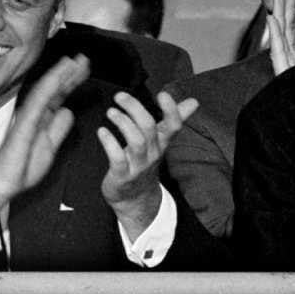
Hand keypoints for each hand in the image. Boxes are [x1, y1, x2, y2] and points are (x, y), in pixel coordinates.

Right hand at [0, 55, 89, 217]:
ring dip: (60, 74)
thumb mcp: (50, 146)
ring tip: (73, 61)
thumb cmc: (23, 167)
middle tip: (84, 59)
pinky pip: (38, 102)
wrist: (6, 182)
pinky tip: (57, 77)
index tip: (83, 69)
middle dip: (70, 74)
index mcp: (41, 119)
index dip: (71, 82)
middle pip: (55, 90)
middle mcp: (34, 113)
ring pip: (46, 90)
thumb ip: (58, 129)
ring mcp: (28, 116)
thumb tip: (66, 112)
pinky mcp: (25, 123)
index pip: (58, 96)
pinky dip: (48, 88)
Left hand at [97, 91, 197, 237]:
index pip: (173, 126)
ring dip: (122, 123)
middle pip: (150, 128)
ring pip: (136, 141)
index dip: (171, 110)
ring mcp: (138, 165)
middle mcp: (153, 153)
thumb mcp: (159, 143)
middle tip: (119, 96)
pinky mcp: (122, 175)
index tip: (163, 94)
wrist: (135, 199)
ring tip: (110, 112)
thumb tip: (193, 102)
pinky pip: (117, 158)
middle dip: (135, 109)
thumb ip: (173, 120)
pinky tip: (102, 131)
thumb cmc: (143, 164)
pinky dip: (109, 143)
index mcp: (161, 143)